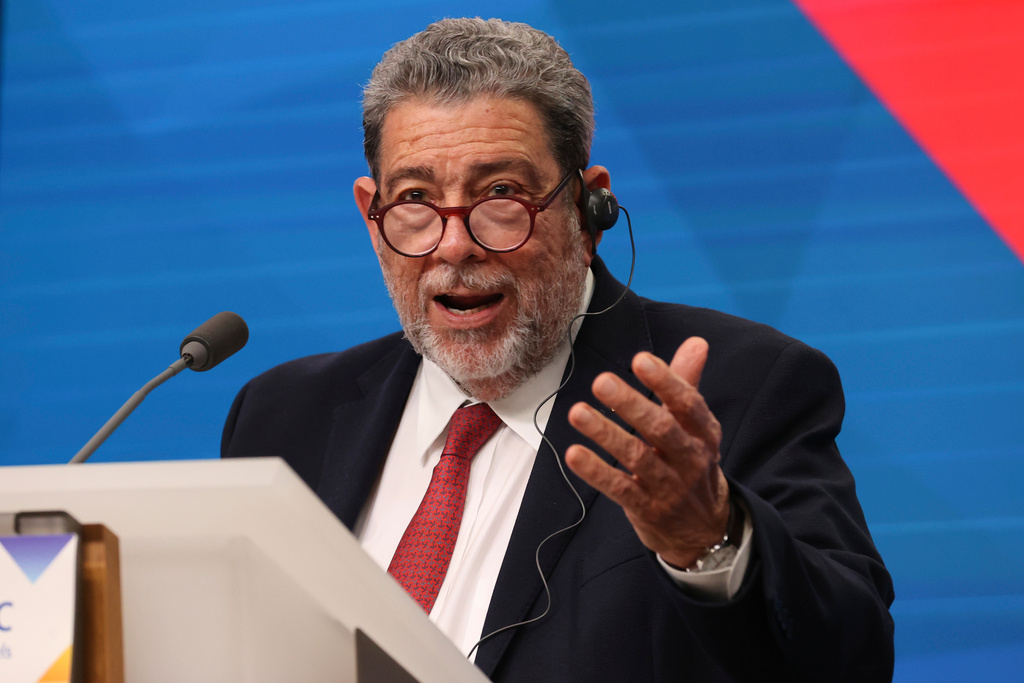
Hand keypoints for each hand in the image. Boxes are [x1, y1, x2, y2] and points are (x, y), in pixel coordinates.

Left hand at [565, 337, 729, 568]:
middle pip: (661, 429)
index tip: (641, 360)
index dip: (667, 381)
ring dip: (605, 433)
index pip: (688, 404)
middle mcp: (690, 459)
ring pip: (636, 458)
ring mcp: (668, 487)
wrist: (704, 530)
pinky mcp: (646, 509)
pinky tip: (574, 454)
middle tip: (601, 381)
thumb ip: (687, 383)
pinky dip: (596, 471)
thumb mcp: (696, 427)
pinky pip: (619, 489)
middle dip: (631, 404)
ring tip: (577, 412)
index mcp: (704, 433)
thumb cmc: (691, 463)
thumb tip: (696, 342)